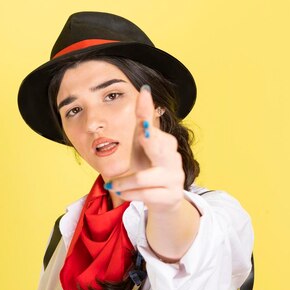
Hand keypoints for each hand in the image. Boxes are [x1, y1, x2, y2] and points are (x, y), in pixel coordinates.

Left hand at [107, 85, 185, 213]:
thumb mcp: (145, 143)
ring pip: (143, 178)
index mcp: (166, 144)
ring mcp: (174, 179)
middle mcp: (174, 159)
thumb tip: (145, 89)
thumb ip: (144, 119)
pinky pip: (144, 195)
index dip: (151, 131)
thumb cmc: (151, 167)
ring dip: (123, 183)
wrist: (164, 200)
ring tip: (114, 185)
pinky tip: (123, 193)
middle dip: (152, 142)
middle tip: (143, 135)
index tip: (144, 127)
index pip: (156, 133)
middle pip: (161, 149)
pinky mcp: (170, 197)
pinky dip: (129, 194)